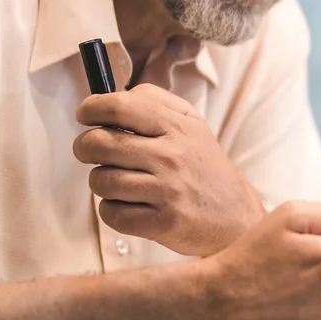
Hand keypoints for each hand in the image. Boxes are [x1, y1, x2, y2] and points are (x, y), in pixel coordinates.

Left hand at [75, 84, 262, 255]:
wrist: (236, 218)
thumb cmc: (204, 168)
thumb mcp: (192, 124)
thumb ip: (155, 102)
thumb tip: (110, 97)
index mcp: (177, 127)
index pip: (119, 106)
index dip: (91, 108)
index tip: (86, 114)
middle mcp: (171, 157)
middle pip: (99, 143)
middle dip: (84, 147)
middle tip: (90, 151)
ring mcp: (167, 191)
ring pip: (100, 180)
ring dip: (101, 181)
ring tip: (119, 182)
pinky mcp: (161, 222)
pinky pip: (110, 213)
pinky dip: (112, 210)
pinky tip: (129, 205)